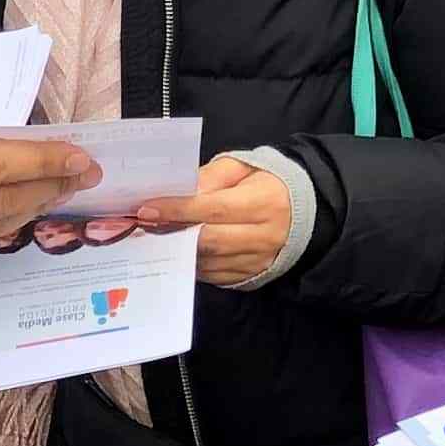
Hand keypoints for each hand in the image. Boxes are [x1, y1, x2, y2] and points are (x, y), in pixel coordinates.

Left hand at [140, 156, 291, 287]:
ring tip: (155, 235)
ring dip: (177, 249)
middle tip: (143, 224)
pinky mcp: (250, 277)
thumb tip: (178, 192)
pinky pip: (213, 275)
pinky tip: (177, 249)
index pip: (214, 208)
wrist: (300, 212)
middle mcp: (264, 236)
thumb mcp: (241, 168)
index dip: (178, 210)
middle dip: (172, 232)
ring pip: (208, 260)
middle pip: (208, 239)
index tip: (147, 209)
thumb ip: (210, 177)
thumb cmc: (264, 184)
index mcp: (264, 202)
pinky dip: (191, 262)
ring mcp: (257, 261)